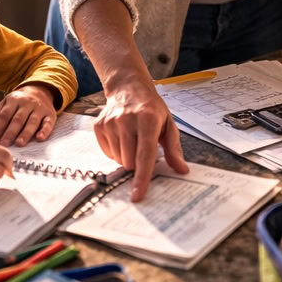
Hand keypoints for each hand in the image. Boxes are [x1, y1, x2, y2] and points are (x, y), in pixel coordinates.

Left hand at [0, 84, 57, 146]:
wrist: (40, 90)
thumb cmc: (19, 101)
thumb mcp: (5, 104)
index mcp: (13, 100)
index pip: (4, 115)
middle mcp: (27, 103)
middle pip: (18, 119)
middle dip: (10, 132)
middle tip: (4, 144)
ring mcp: (39, 108)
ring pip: (32, 121)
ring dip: (26, 133)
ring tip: (19, 143)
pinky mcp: (50, 114)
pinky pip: (48, 123)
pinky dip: (45, 131)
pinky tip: (40, 138)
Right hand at [94, 75, 187, 201]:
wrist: (128, 87)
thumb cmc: (151, 108)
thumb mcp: (168, 124)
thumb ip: (174, 149)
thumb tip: (182, 170)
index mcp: (147, 119)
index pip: (144, 155)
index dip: (142, 177)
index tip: (137, 194)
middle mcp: (126, 120)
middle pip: (129, 162)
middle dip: (137, 163)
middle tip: (143, 148)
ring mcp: (110, 122)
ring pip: (118, 160)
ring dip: (127, 157)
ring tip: (132, 139)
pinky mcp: (99, 125)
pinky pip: (108, 153)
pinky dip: (116, 150)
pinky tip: (122, 136)